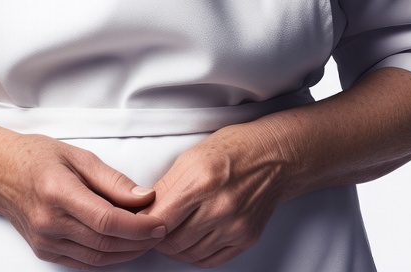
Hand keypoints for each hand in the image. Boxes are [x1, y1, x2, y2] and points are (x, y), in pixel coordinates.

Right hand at [0, 132, 167, 269]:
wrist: (0, 172)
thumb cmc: (38, 157)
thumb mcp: (77, 155)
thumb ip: (112, 179)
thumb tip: (144, 197)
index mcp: (57, 192)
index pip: (106, 219)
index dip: (138, 226)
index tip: (159, 221)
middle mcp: (49, 222)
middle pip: (104, 242)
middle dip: (139, 240)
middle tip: (160, 228)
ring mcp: (45, 241)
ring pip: (96, 257)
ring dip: (127, 252)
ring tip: (146, 237)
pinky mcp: (44, 251)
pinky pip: (83, 262)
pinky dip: (107, 256)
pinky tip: (122, 244)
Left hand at [140, 123, 287, 267]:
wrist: (273, 156)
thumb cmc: (233, 149)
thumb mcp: (191, 157)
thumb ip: (167, 186)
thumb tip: (145, 209)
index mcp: (201, 182)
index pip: (159, 219)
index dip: (143, 224)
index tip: (137, 222)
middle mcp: (220, 208)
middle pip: (173, 241)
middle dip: (156, 237)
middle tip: (152, 229)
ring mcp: (235, 227)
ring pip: (189, 254)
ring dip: (175, 247)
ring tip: (171, 232)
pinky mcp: (246, 239)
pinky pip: (210, 260)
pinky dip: (195, 255)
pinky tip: (191, 240)